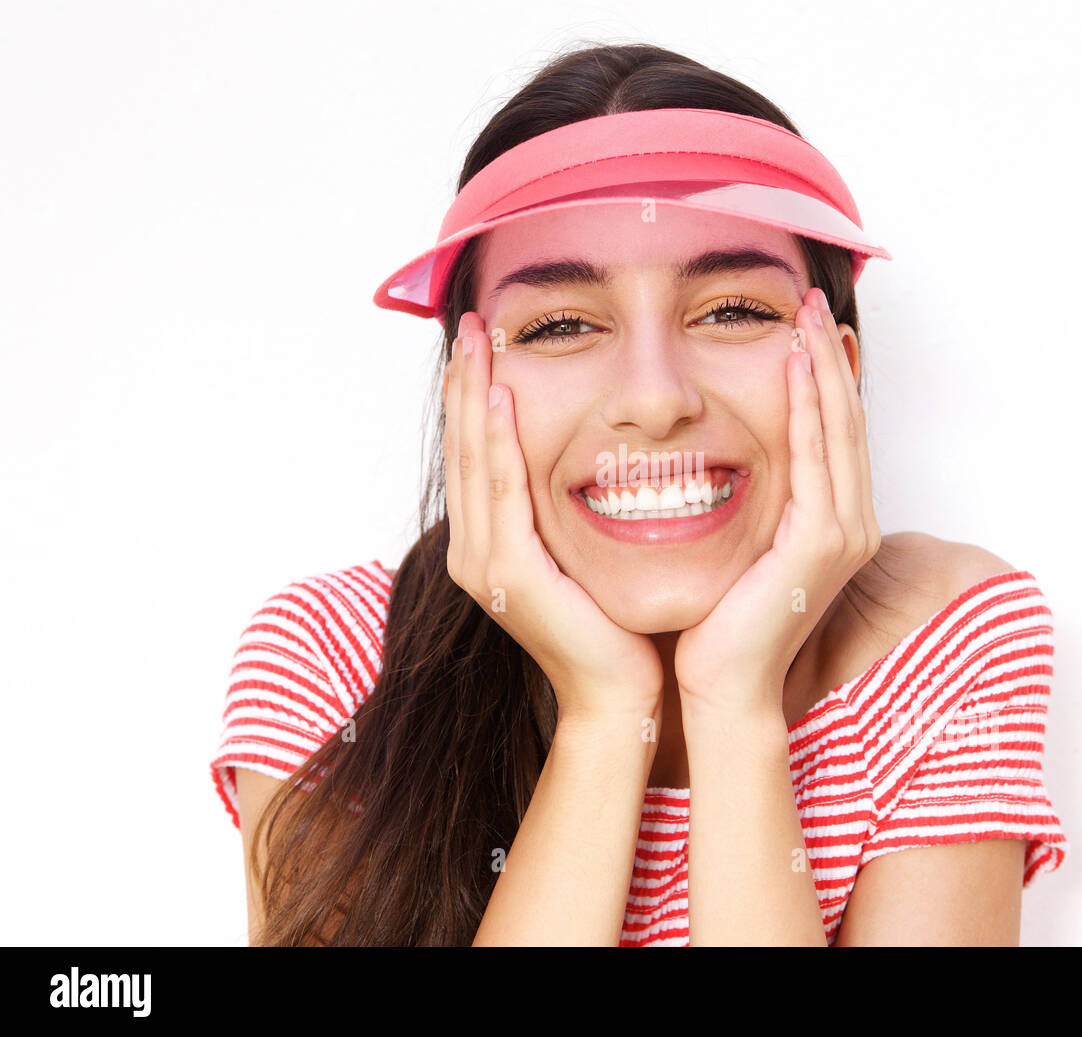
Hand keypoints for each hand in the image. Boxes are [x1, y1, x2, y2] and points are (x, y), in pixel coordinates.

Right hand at [444, 311, 663, 724]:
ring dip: (471, 396)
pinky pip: (501, 492)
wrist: (619, 692)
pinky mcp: (509, 574)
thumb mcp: (580, 554)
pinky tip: (498, 396)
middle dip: (463, 382)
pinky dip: (496, 441)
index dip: (470, 396)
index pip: (475, 455)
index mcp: (489, 544)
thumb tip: (586, 460)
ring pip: (473, 461)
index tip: (479, 344)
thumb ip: (564, 511)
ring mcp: (484, 564)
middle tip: (468, 322)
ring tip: (474, 341)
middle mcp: (474, 551)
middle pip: (462, 449)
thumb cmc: (612, 624)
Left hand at [674, 287, 881, 714]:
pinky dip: (809, 406)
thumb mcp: (741, 548)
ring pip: (838, 430)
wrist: (722, 683)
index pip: (832, 436)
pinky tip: (795, 363)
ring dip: (823, 367)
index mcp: (832, 526)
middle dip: (829, 357)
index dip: (824, 378)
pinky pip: (817, 457)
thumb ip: (752, 506)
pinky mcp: (822, 542)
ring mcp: (843, 533)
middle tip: (811, 301)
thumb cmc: (721, 622)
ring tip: (806, 314)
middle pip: (844, 422)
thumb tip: (723, 460)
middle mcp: (850, 525)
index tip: (805, 328)